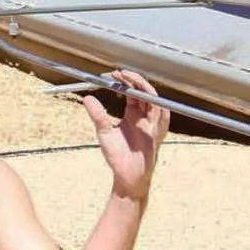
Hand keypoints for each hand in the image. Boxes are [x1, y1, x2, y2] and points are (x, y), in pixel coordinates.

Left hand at [81, 69, 169, 200]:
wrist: (127, 177)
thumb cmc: (117, 157)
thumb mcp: (104, 132)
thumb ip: (98, 115)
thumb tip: (87, 98)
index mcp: (133, 115)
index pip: (132, 92)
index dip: (125, 81)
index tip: (113, 74)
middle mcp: (145, 117)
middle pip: (144, 92)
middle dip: (133, 80)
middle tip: (120, 73)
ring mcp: (153, 124)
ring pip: (154, 99)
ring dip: (143, 87)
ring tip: (130, 79)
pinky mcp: (158, 133)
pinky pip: (162, 115)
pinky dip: (156, 103)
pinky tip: (147, 94)